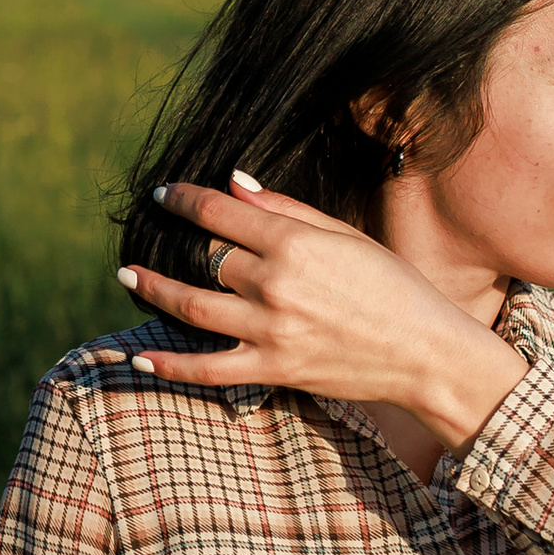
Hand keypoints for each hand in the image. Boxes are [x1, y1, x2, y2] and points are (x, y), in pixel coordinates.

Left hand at [118, 176, 525, 454]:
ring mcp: (271, 330)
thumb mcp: (345, 235)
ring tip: (127, 277)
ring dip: (153, 290)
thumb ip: (287, 210)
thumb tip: (237, 184)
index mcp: (294, 243)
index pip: (220, 213)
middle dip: (169, 242)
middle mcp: (276, 284)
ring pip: (192, 307)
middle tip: (142, 235)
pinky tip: (142, 356)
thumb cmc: (394, 286)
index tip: (164, 194)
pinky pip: (209, 370)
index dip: (184, 199)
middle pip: (204, 256)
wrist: (426, 352)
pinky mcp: (273, 369)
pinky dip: (171, 365)